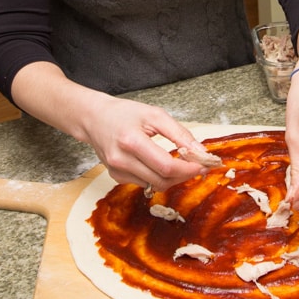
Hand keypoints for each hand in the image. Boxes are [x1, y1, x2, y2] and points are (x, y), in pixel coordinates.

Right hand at [83, 95, 209, 188]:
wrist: (94, 118)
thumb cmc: (124, 113)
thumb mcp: (155, 115)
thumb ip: (179, 134)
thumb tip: (200, 152)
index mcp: (131, 141)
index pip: (166, 166)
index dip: (188, 169)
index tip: (204, 165)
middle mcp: (121, 160)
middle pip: (162, 179)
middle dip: (184, 175)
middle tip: (198, 165)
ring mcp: (117, 171)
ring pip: (154, 185)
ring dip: (173, 178)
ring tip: (182, 164)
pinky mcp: (115, 177)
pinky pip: (144, 183)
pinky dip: (158, 177)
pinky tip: (161, 165)